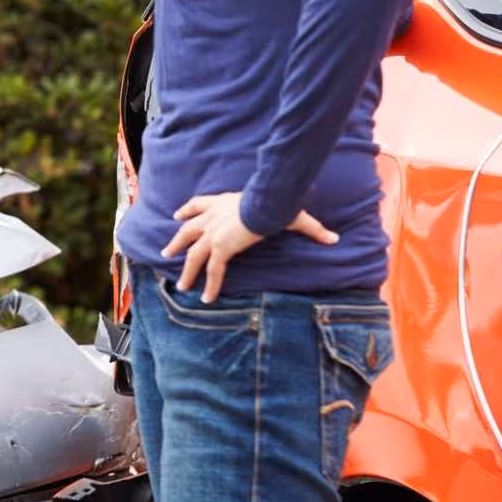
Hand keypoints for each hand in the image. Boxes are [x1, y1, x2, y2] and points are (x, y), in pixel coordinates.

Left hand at [163, 192, 339, 304]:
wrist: (268, 202)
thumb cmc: (279, 202)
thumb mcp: (293, 213)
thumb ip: (312, 228)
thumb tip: (334, 238)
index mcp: (223, 202)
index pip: (199, 204)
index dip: (187, 210)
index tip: (177, 215)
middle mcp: (213, 217)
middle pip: (188, 230)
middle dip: (177, 241)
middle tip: (167, 252)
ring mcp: (214, 233)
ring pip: (194, 255)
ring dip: (187, 270)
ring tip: (181, 284)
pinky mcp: (220, 248)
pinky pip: (212, 271)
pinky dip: (209, 285)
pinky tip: (205, 298)